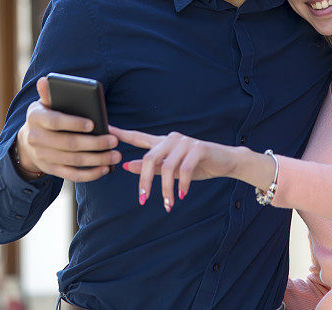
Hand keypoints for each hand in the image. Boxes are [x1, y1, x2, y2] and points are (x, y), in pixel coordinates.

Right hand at [15, 76, 120, 181]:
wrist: (29, 140)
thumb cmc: (46, 116)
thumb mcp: (44, 103)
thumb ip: (49, 93)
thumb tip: (46, 80)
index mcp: (35, 117)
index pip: (55, 121)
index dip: (74, 123)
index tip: (93, 124)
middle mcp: (36, 139)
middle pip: (69, 143)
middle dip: (94, 143)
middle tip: (114, 141)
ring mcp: (43, 157)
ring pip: (73, 160)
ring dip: (97, 159)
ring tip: (116, 155)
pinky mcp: (51, 170)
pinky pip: (72, 175)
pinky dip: (90, 174)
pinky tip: (105, 169)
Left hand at [110, 126, 237, 211]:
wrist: (226, 161)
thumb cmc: (197, 165)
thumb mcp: (171, 169)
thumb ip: (151, 168)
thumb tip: (126, 166)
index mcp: (162, 143)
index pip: (138, 137)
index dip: (121, 134)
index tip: (106, 128)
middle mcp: (171, 139)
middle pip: (149, 158)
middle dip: (145, 182)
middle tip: (143, 200)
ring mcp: (185, 143)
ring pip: (167, 167)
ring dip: (166, 189)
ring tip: (168, 205)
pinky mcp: (198, 149)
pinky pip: (185, 169)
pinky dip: (182, 185)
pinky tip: (182, 195)